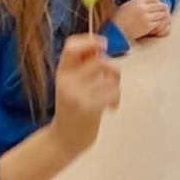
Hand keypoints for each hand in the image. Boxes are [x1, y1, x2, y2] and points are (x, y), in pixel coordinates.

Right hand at [49, 35, 119, 156]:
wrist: (65, 139)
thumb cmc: (74, 107)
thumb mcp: (72, 82)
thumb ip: (84, 65)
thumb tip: (101, 45)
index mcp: (62, 72)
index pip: (71, 47)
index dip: (89, 41)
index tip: (103, 44)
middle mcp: (66, 81)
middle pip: (100, 61)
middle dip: (111, 70)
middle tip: (108, 82)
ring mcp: (76, 94)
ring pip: (110, 77)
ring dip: (115, 86)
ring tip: (108, 96)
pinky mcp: (87, 107)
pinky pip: (113, 92)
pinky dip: (116, 99)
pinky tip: (110, 107)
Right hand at [112, 0, 170, 40]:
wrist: (115, 31)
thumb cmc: (118, 19)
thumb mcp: (127, 5)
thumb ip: (138, 3)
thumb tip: (148, 2)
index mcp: (137, 1)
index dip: (156, 1)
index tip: (155, 5)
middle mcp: (143, 7)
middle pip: (161, 5)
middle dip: (162, 9)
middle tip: (160, 13)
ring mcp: (146, 17)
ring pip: (163, 14)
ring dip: (163, 17)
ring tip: (159, 20)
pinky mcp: (148, 26)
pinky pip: (160, 23)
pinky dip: (160, 24)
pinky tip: (155, 26)